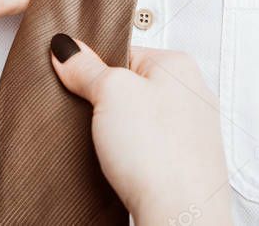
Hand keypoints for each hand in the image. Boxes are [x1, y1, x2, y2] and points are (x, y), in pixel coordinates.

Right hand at [50, 36, 232, 225]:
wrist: (180, 215)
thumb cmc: (158, 153)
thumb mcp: (110, 93)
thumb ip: (86, 67)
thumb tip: (67, 48)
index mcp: (178, 65)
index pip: (124, 52)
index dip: (95, 68)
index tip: (78, 81)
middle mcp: (192, 94)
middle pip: (132, 86)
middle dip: (106, 101)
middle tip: (90, 116)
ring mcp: (191, 131)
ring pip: (140, 119)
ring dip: (119, 130)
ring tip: (107, 144)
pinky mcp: (185, 162)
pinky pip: (149, 147)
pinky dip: (132, 154)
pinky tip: (122, 163)